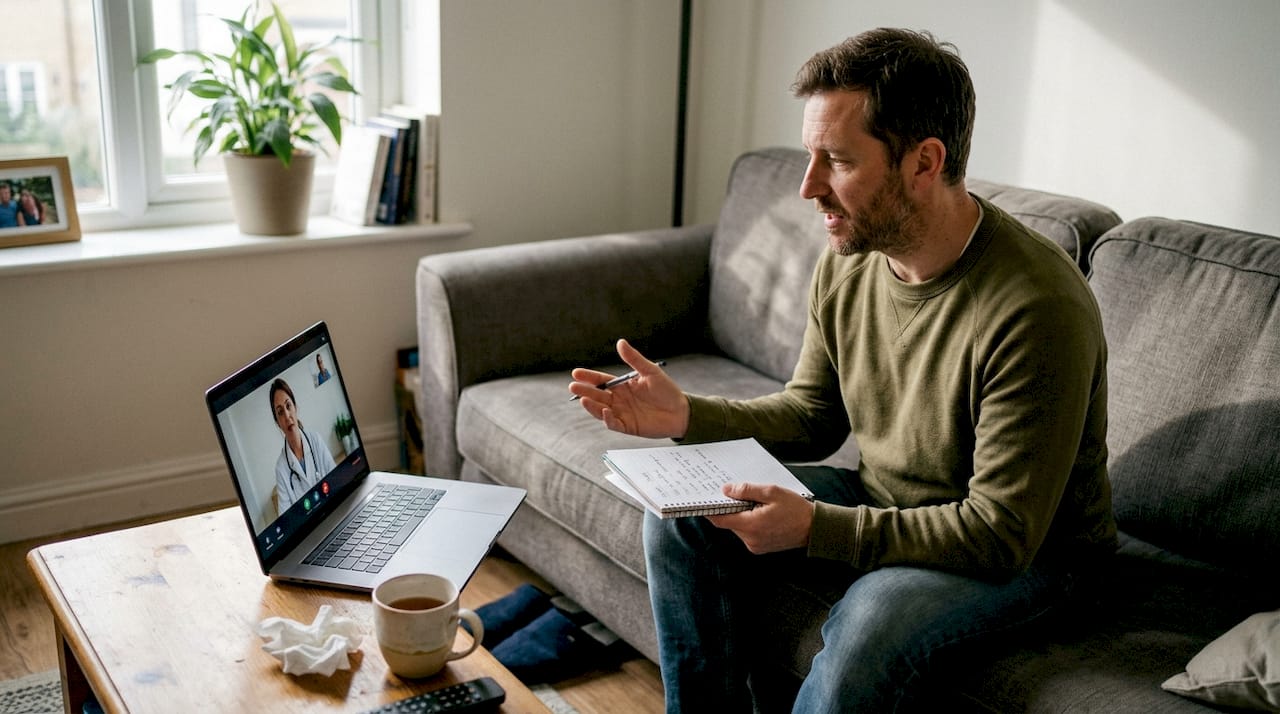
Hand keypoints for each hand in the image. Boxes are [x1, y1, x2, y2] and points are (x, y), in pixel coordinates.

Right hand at [570, 339, 688, 438]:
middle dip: (585, 390)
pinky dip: (607, 419)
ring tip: (583, 399)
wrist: (681, 411)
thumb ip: (634, 359)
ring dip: (591, 405)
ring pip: (601, 410)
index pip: (602, 380)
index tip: (576, 373)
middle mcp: (619, 400)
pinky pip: (613, 424)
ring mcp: (622, 413)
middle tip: (573, 386)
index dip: (589, 377)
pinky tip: (604, 411)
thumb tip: (620, 342)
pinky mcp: (628, 427)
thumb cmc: (667, 390)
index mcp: (623, 386)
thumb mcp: (650, 371)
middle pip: (597, 395)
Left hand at [707, 482, 814, 553]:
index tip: (704, 500)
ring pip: (738, 528)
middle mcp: (750, 539)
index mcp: (751, 525)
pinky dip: (748, 523)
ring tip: (753, 503)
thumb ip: (746, 490)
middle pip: (729, 523)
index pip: (720, 520)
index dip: (710, 510)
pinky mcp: (760, 548)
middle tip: (732, 494)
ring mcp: (755, 546)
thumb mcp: (771, 492)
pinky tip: (759, 513)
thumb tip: (726, 490)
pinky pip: (747, 533)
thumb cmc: (796, 509)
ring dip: (740, 516)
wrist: (814, 529)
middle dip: (729, 509)